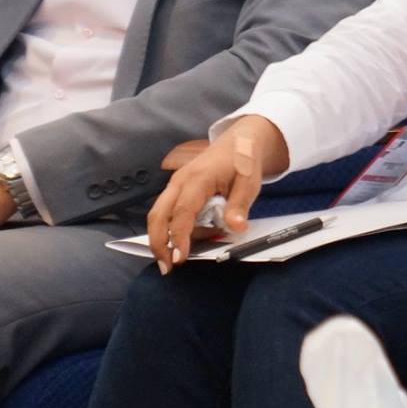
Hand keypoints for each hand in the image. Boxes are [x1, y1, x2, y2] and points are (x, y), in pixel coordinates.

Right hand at [146, 116, 289, 273]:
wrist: (239, 141)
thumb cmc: (243, 160)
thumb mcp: (249, 182)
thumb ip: (240, 205)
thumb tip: (237, 227)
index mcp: (197, 179)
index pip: (182, 212)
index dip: (179, 237)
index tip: (179, 258)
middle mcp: (179, 182)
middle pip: (158, 215)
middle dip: (158, 242)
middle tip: (166, 267)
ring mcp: (175, 185)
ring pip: (157, 214)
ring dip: (160, 238)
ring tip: (172, 259)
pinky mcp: (176, 190)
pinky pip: (166, 211)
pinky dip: (168, 229)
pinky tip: (182, 242)